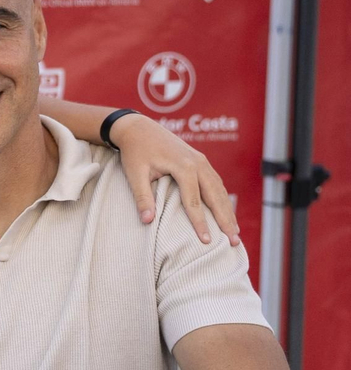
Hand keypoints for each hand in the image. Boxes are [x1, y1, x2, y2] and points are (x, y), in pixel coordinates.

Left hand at [111, 113, 239, 245]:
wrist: (139, 128)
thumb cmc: (135, 152)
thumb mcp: (135, 174)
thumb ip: (143, 197)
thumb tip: (147, 221)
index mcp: (184, 166)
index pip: (194, 201)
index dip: (200, 223)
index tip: (206, 241)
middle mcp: (199, 163)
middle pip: (216, 196)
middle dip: (226, 220)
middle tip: (234, 242)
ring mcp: (202, 161)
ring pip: (220, 190)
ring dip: (228, 211)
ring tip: (234, 232)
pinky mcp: (201, 161)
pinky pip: (216, 183)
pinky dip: (223, 199)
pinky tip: (226, 213)